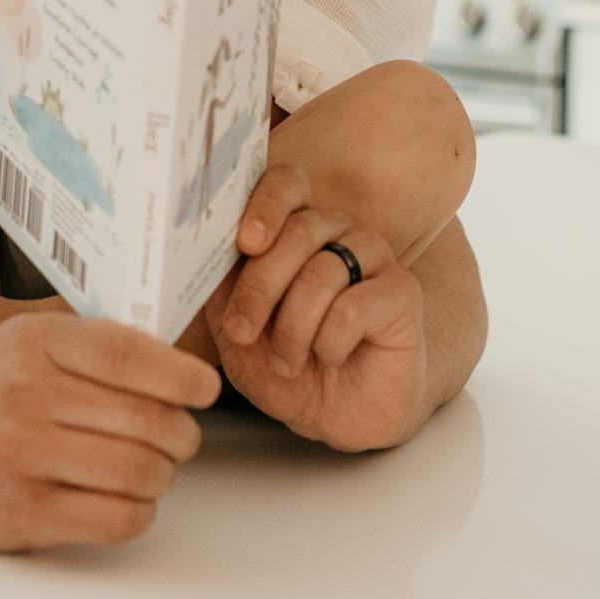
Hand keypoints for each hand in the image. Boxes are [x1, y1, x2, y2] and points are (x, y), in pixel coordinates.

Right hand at [0, 312, 217, 549]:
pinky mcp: (23, 513)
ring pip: (140, 470)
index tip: (204, 389)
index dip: (182, 375)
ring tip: (152, 467)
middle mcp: (26, 395)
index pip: (129, 354)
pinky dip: (140, 510)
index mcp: (34, 343)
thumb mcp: (28, 340)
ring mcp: (22, 457)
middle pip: (147, 419)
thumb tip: (181, 348)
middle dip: (181, 433)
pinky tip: (127, 497)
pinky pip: (118, 518)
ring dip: (163, 474)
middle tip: (179, 436)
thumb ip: (94, 340)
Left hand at [201, 165, 427, 454]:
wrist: (337, 415)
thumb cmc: (284, 368)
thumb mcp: (236, 332)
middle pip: (299, 230)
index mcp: (293, 228)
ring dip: (293, 328)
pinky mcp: (402, 292)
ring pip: (323, 271)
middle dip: (261, 287)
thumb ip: (221, 288)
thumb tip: (198, 250)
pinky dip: (330, 342)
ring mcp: (372, 258)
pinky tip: (332, 356)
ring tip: (289, 361)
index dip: (265, 205)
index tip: (245, 243)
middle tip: (243, 332)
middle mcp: (336, 232)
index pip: (286, 183)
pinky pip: (354, 306)